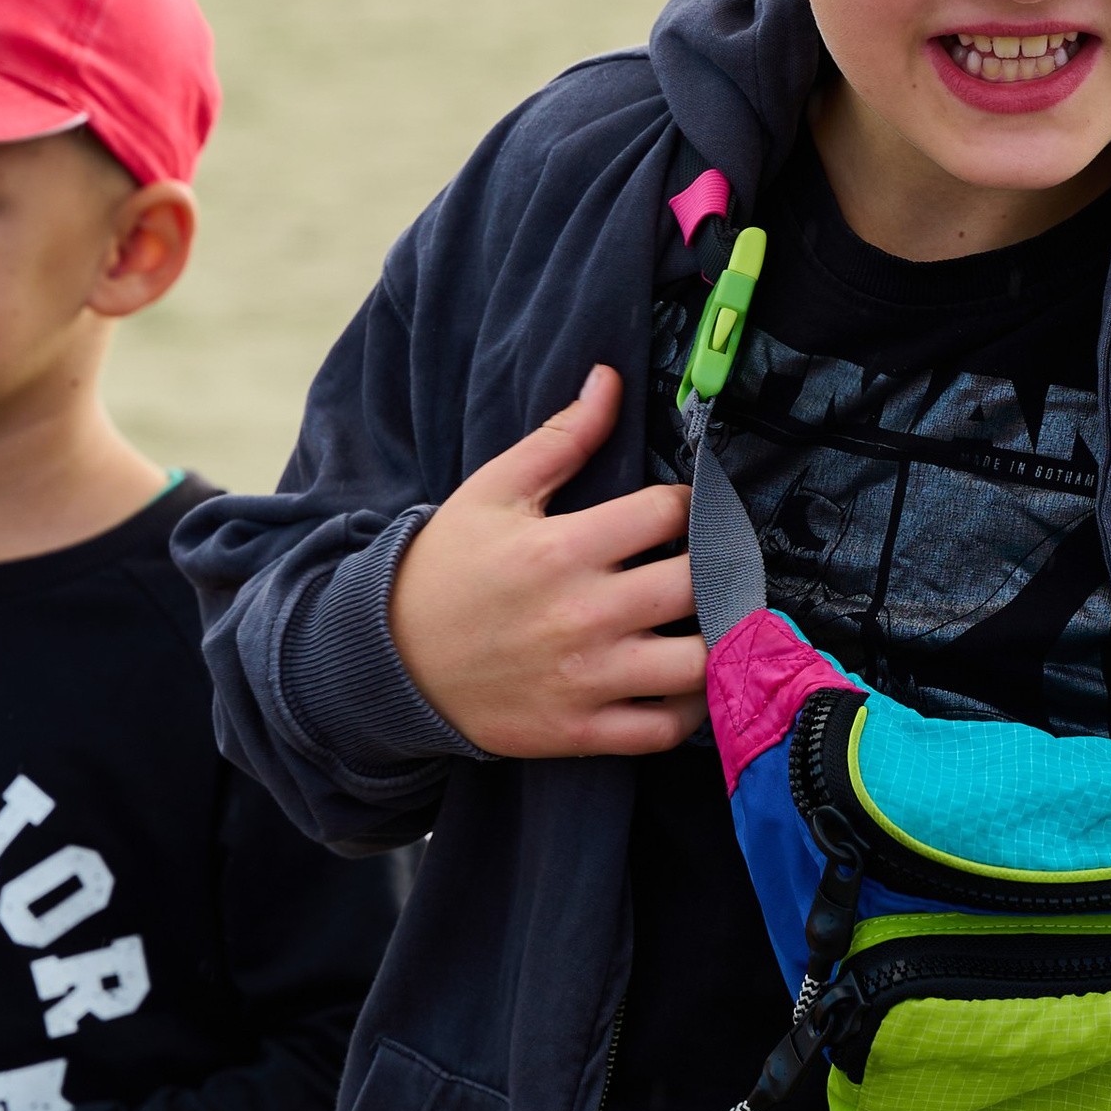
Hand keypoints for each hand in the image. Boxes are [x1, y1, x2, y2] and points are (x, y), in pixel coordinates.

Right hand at [389, 362, 708, 758]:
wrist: (391, 660)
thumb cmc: (449, 568)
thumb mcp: (494, 491)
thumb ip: (562, 438)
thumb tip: (611, 378)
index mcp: (564, 548)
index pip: (668, 512)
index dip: (693, 503)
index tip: (687, 511)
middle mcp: (583, 614)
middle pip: (698, 585)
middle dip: (719, 568)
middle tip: (717, 565)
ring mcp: (586, 678)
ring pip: (697, 663)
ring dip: (719, 641)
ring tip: (712, 622)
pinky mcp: (580, 732)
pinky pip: (665, 730)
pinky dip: (691, 709)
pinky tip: (687, 680)